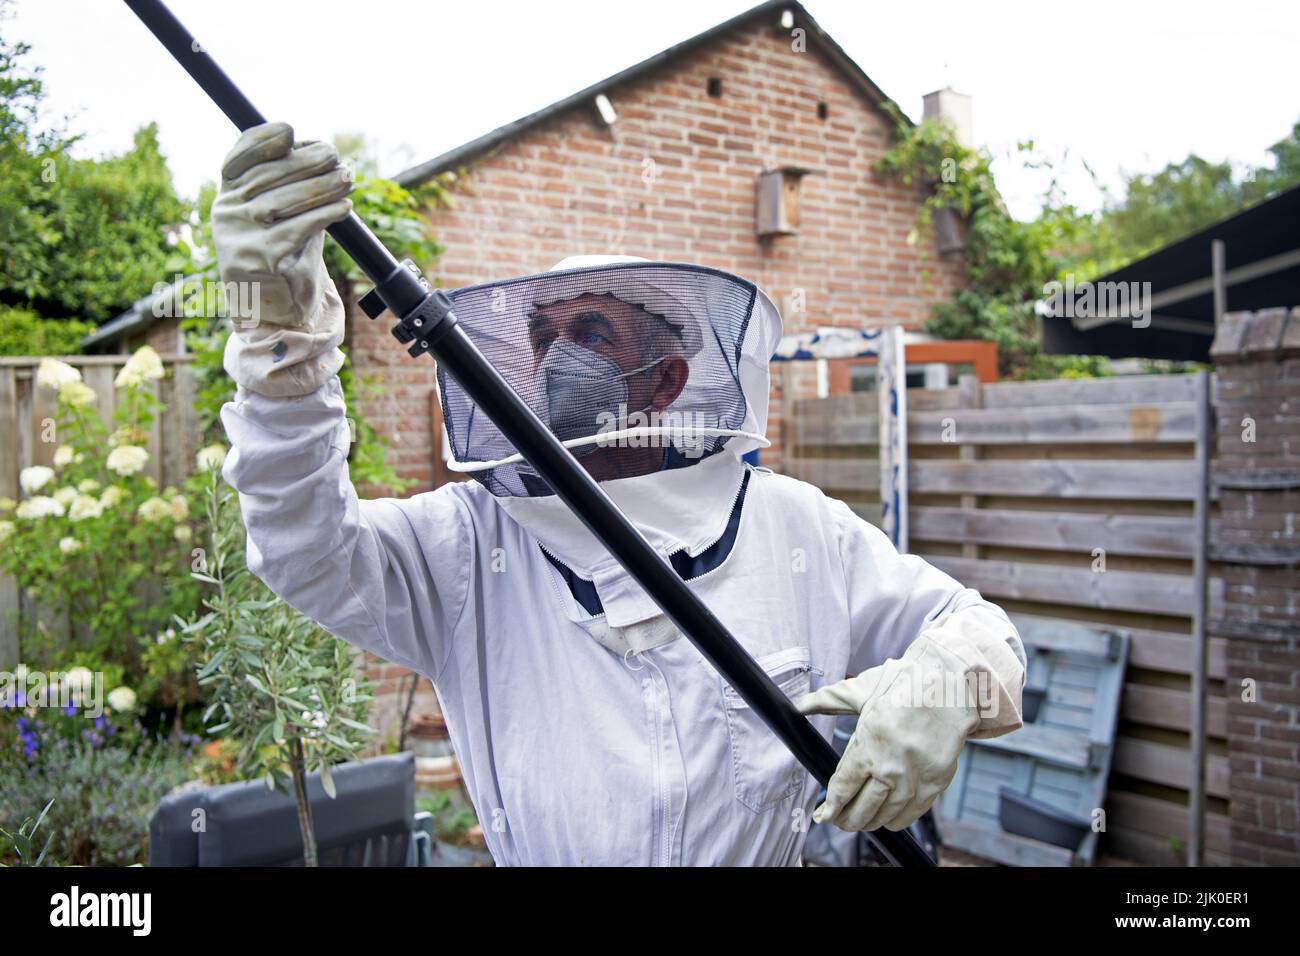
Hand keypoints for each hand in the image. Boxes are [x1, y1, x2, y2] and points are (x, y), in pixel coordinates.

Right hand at [212, 122, 352, 395]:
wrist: (278, 311)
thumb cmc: (285, 256)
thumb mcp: (284, 215)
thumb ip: (290, 186)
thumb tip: (318, 150)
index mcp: (228, 198)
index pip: (237, 159)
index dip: (261, 140)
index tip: (290, 130)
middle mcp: (226, 214)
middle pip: (267, 176)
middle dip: (306, 162)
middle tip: (337, 156)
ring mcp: (237, 237)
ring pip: (282, 201)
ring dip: (322, 187)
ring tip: (348, 179)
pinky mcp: (257, 259)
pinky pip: (296, 229)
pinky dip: (325, 215)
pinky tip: (344, 207)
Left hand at [796, 607, 1024, 831]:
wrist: (952, 686)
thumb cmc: (906, 684)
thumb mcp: (862, 690)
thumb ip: (828, 700)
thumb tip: (800, 705)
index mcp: (869, 746)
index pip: (843, 788)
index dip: (830, 807)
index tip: (821, 815)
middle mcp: (891, 769)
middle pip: (861, 809)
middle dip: (845, 820)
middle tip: (836, 821)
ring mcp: (915, 779)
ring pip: (885, 815)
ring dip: (868, 823)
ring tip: (858, 822)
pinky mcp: (935, 783)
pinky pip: (911, 814)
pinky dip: (895, 820)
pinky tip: (885, 819)